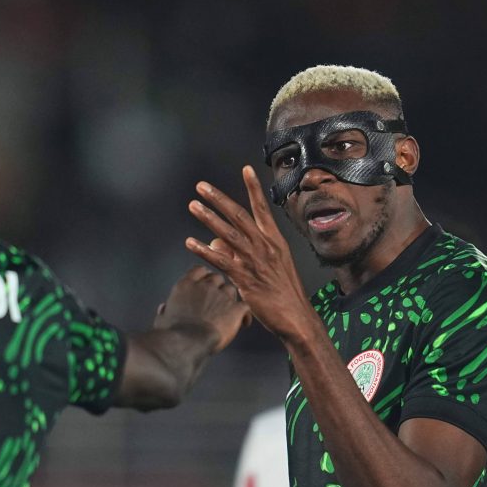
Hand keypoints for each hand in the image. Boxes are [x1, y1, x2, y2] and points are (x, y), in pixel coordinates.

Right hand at [154, 266, 250, 353]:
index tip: (205, 285)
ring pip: (231, 290)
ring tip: (228, 313)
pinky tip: (243, 324)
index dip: (204, 278)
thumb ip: (165, 310)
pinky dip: (244, 315)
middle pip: (217, 278)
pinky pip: (244, 306)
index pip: (200, 271)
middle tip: (217, 301)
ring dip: (230, 299)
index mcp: (186, 285)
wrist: (187, 342)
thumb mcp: (162, 319)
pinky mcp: (235, 309)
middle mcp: (205, 286)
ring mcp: (221, 296)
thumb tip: (164, 308)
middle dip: (218, 287)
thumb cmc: (172, 333)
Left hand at [185, 165, 314, 342]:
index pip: (262, 208)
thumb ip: (242, 252)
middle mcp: (265, 246)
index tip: (246, 169)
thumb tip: (217, 242)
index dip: (253, 188)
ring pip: (227, 233)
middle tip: (202, 187)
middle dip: (218, 199)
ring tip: (193, 206)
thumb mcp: (269, 266)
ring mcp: (255, 260)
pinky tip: (190, 243)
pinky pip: (220, 260)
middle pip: (239, 216)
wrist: (296, 317)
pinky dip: (203, 250)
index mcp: (275, 241)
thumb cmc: (283, 293)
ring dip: (208, 217)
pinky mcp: (245, 277)